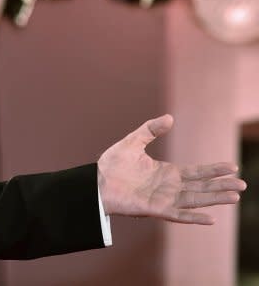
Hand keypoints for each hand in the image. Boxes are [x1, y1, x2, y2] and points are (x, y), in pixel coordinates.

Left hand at [97, 114, 246, 223]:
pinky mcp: (154, 210)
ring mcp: (163, 199)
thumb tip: (170, 117)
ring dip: (214, 200)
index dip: (214, 170)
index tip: (232, 167)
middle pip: (201, 187)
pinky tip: (211, 219)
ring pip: (195, 200)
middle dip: (221, 186)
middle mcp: (169, 187)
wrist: (95, 181)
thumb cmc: (112, 164)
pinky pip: (178, 215)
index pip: (196, 172)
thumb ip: (151, 129)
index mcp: (166, 172)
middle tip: (242, 185)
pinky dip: (194, 217)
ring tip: (234, 197)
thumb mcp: (133, 142)